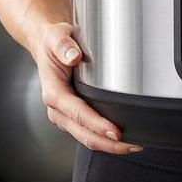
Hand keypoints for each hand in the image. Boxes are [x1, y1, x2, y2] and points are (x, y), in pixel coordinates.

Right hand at [37, 22, 142, 153]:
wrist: (47, 45)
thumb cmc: (54, 42)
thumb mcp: (56, 36)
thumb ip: (63, 45)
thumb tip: (74, 56)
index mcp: (53, 91)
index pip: (76, 113)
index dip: (96, 124)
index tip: (115, 131)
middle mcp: (57, 108)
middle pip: (83, 134)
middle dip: (107, 143)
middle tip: (132, 145)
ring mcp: (65, 115)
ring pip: (87, 138)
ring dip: (109, 145)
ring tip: (134, 145)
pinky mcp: (73, 116)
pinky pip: (89, 133)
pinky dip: (105, 139)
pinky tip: (123, 138)